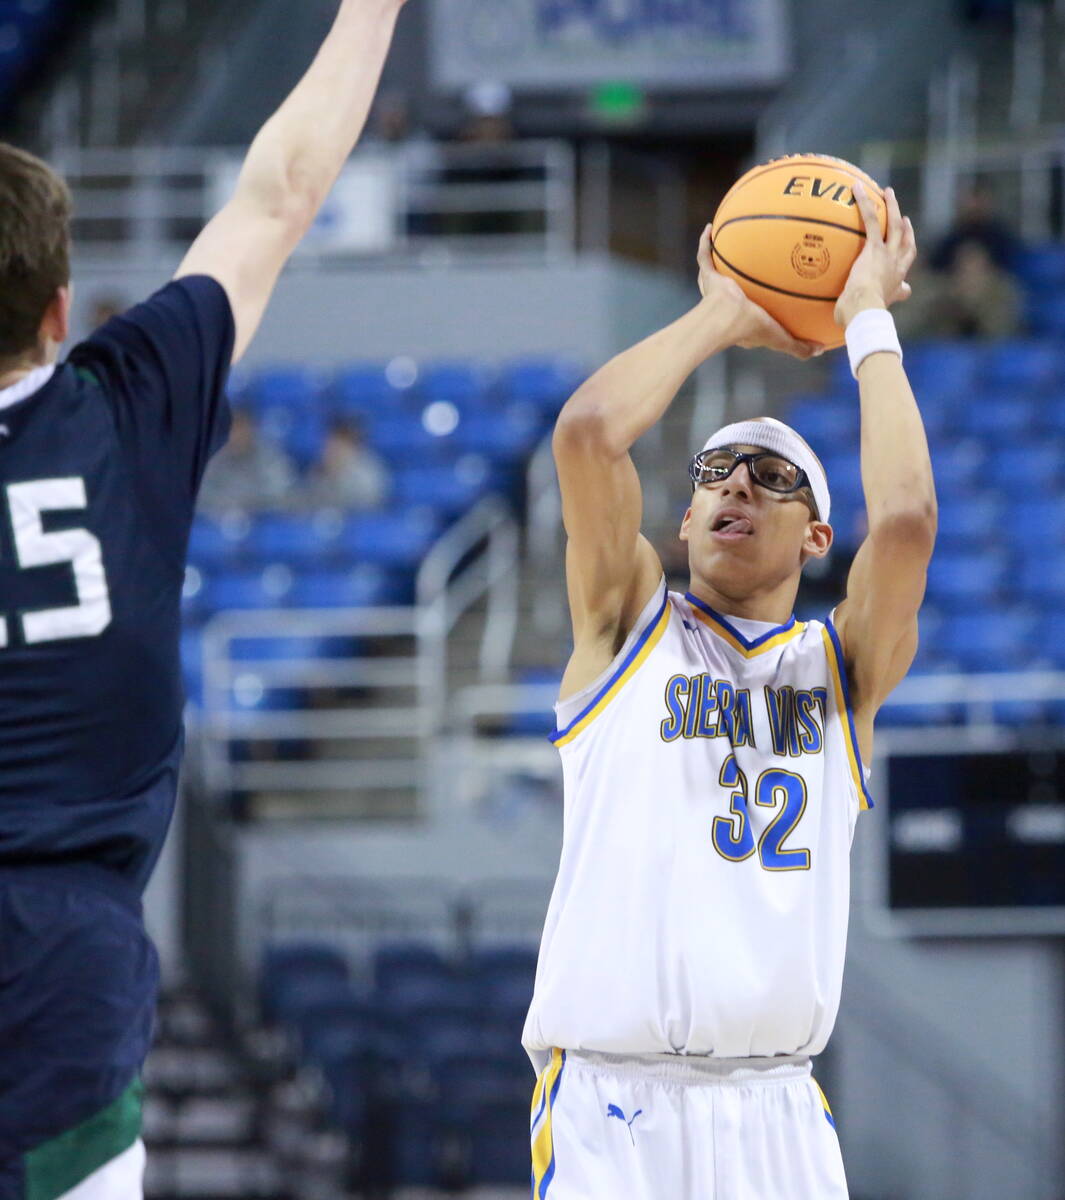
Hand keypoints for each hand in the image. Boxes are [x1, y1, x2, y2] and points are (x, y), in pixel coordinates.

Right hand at [696, 225, 821, 359]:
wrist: (725, 318)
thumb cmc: (751, 327)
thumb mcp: (780, 338)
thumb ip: (799, 345)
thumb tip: (821, 349)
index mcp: (745, 316)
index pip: (756, 307)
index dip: (765, 298)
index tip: (775, 288)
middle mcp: (730, 301)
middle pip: (739, 284)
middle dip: (745, 274)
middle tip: (758, 259)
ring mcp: (716, 288)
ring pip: (720, 269)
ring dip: (724, 256)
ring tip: (735, 238)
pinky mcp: (708, 277)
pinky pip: (704, 256)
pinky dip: (704, 243)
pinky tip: (710, 229)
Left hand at [835, 183, 916, 327]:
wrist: (865, 312)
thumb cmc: (858, 320)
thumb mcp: (859, 316)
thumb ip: (853, 312)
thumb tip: (840, 319)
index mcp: (896, 281)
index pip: (906, 262)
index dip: (908, 248)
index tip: (907, 239)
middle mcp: (896, 266)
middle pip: (905, 241)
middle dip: (905, 226)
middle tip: (903, 216)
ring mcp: (888, 255)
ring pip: (893, 225)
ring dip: (892, 206)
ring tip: (887, 192)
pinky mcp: (874, 249)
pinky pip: (871, 220)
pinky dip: (865, 203)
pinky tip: (856, 188)